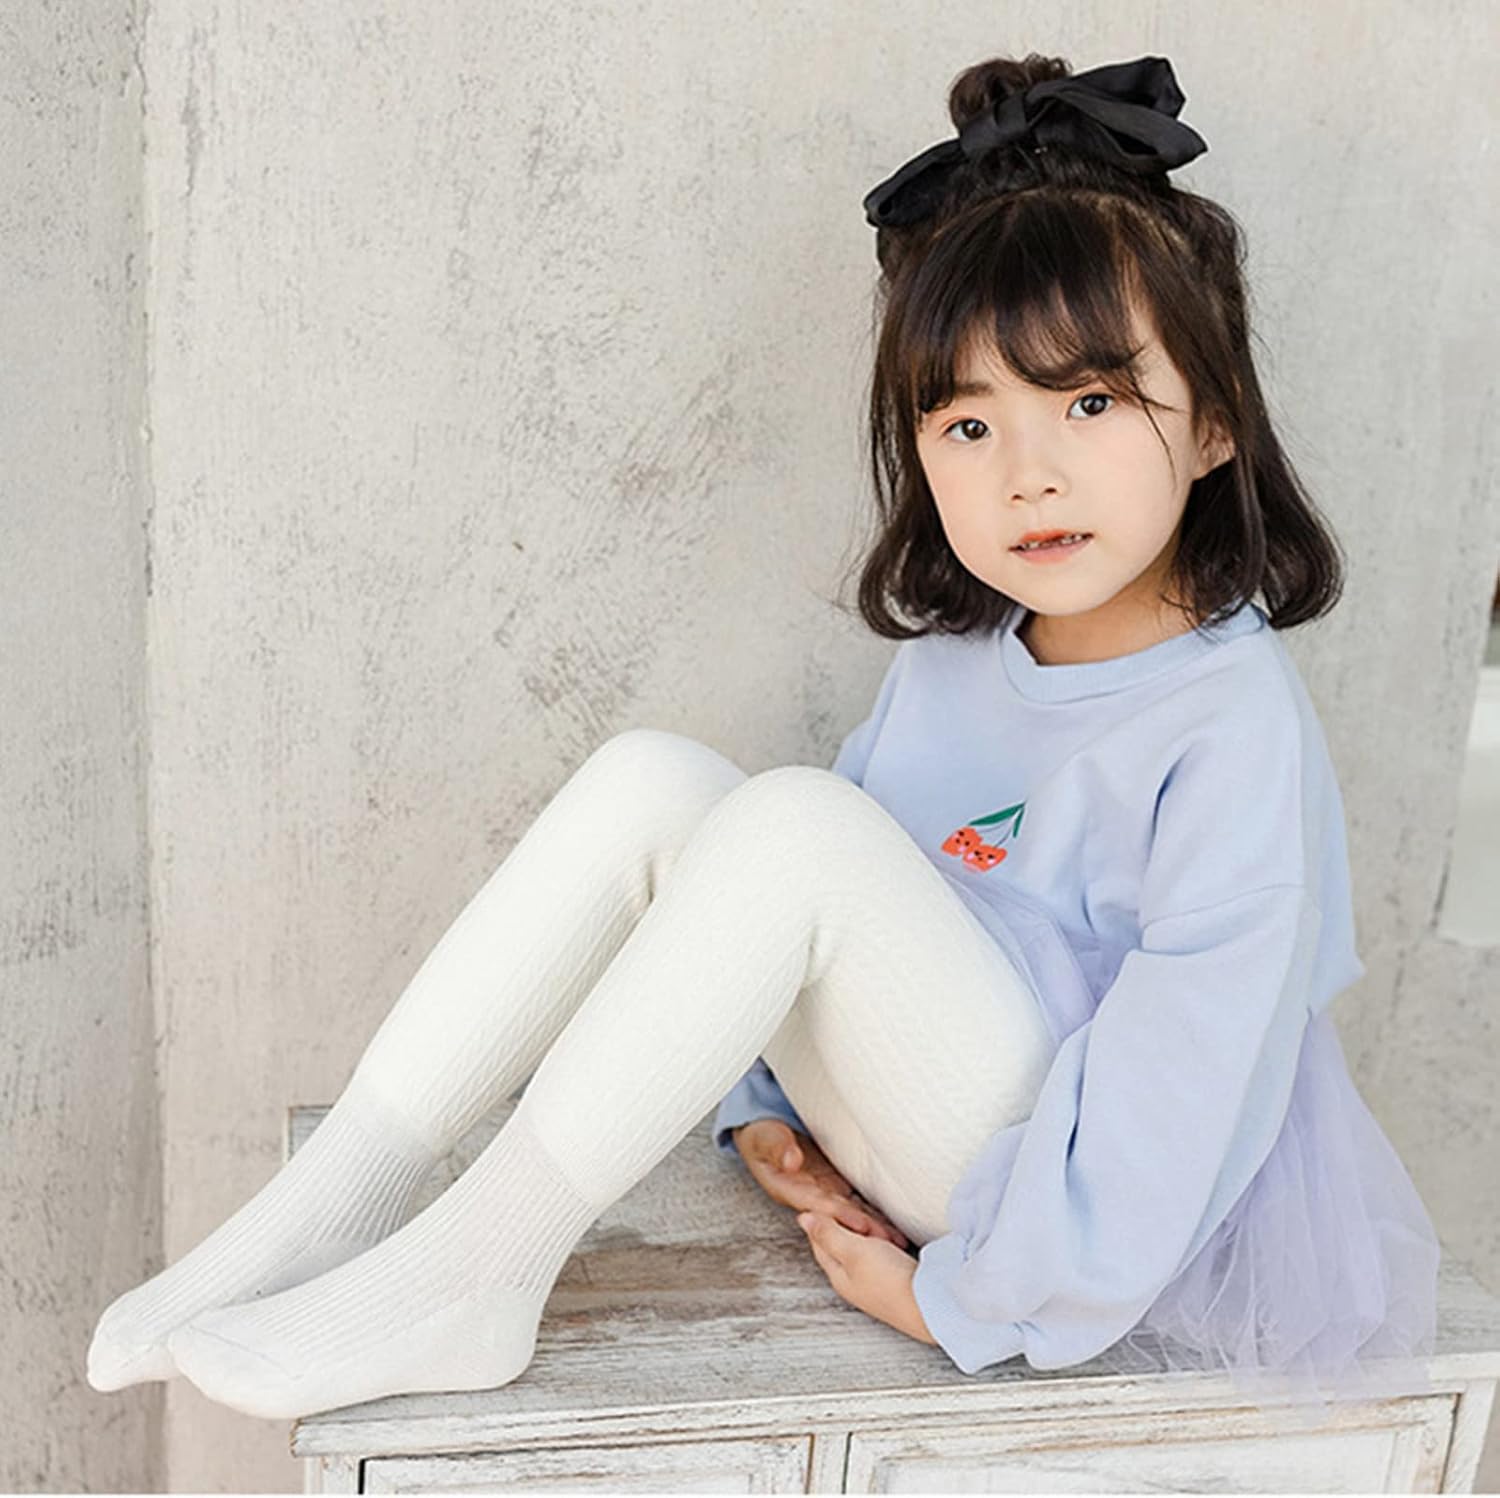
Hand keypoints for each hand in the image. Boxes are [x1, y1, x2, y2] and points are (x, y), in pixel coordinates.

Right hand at [732, 1119, 907, 1247]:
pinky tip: (889, 1220)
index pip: (820, 1204)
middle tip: (888, 1240)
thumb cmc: (761, 1136)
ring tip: (896, 1239)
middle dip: (864, 1228)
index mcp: (790, 1189)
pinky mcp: (832, 1182)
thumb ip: (778, 1149)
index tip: (861, 1224)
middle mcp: (809, 1195)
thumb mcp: (765, 1139)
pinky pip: (854, 1199)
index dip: (841, 1214)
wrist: (762, 1132)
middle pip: (840, 1214)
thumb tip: (791, 1161)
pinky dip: (872, 1210)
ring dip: (872, 1225)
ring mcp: (822, 1190)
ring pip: (851, 1210)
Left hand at [797, 1210, 937, 1345]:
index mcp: (837, 1275)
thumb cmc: (890, 1280)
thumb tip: (802, 1218)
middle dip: (850, 1223)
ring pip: (865, 1246)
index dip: (823, 1218)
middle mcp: (852, 1280)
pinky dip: (886, 1241)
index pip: (820, 1240)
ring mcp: (874, 1281)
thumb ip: (828, 1234)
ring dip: (871, 1232)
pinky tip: (895, 1237)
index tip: (832, 1200)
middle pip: (842, 1242)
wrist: (932, 1306)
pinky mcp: (893, 1279)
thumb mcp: (853, 1251)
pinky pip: (883, 1253)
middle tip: (861, 1212)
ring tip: (881, 1226)